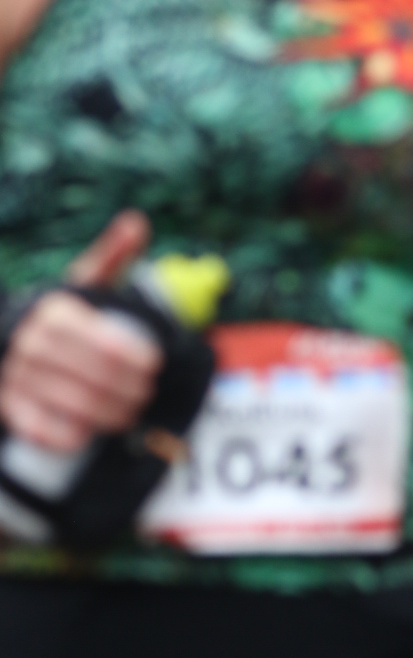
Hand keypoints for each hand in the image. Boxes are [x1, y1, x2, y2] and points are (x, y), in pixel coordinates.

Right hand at [0, 211, 160, 451]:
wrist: (9, 339)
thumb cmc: (60, 314)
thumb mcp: (82, 282)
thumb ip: (111, 257)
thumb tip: (138, 222)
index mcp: (55, 311)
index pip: (108, 346)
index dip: (136, 360)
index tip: (153, 365)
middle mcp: (32, 342)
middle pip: (97, 378)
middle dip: (129, 390)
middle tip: (145, 393)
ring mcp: (17, 375)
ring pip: (77, 406)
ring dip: (110, 415)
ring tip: (128, 413)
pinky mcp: (9, 406)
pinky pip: (43, 429)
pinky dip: (69, 435)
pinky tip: (88, 433)